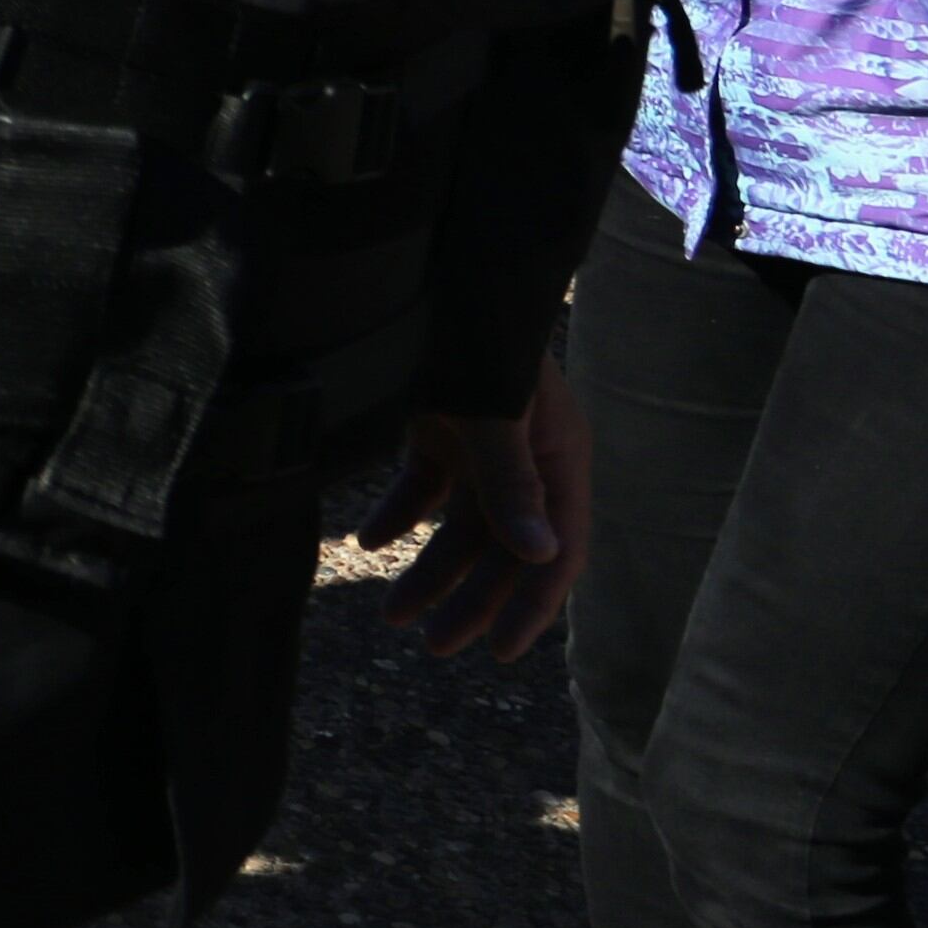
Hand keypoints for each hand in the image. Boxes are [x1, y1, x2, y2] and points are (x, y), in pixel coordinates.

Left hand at [364, 353, 590, 661]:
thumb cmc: (479, 337)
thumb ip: (514, 482)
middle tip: (432, 644)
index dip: (532, 605)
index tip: (503, 652)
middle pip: (504, 549)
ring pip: (460, 526)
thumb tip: (541, 557)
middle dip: (469, 599)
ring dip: (429, 569)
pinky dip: (397, 515)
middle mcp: (528, 462)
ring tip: (391, 614)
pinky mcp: (441, 432)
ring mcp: (484, 448)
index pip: (558, 552)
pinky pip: (423, 488)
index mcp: (560, 461)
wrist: (444, 275)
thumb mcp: (498, 411)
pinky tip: (366, 543)